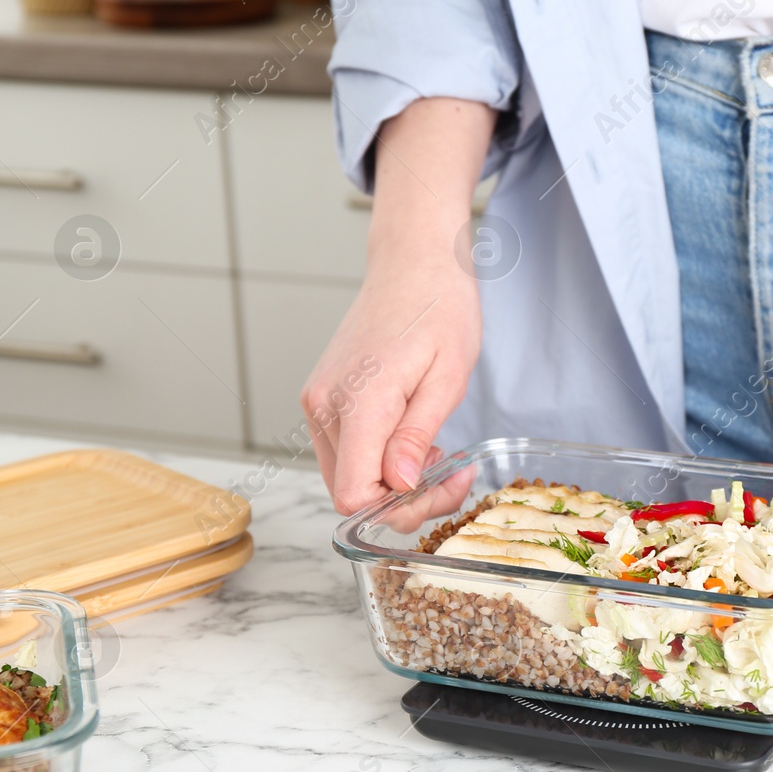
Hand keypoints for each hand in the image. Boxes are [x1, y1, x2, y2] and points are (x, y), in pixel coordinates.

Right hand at [302, 97, 494, 517]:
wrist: (414, 261)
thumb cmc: (439, 307)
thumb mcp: (447, 376)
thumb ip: (416, 435)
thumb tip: (398, 485)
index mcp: (357, 401)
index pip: (355, 495)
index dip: (399, 510)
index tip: (442, 487)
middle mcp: (325, 406)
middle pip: (350, 494)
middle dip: (405, 500)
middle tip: (453, 475)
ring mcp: (319, 402)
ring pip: (347, 478)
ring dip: (394, 483)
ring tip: (436, 451)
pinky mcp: (323, 399)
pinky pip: (346, 453)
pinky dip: (380, 462)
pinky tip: (413, 440)